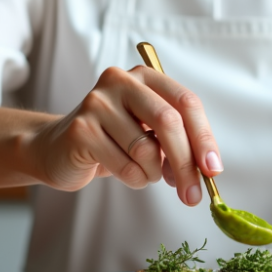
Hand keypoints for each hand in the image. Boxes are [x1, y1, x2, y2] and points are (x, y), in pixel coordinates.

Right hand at [29, 65, 222, 205]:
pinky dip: (133, 179)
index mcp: (145, 76)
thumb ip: (179, 142)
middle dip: (186, 163)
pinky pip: (124, 166)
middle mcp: (120, 82)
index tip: (213, 169)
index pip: (186, 102)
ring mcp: (97, 103)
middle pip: (168, 121)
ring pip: (146, 149)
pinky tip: (123, 171)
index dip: (204, 137)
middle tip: (193, 195)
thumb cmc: (114, 141)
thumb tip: (207, 169)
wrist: (58, 149)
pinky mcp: (80, 129)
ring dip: (153, 173)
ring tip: (143, 172)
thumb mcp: (150, 133)